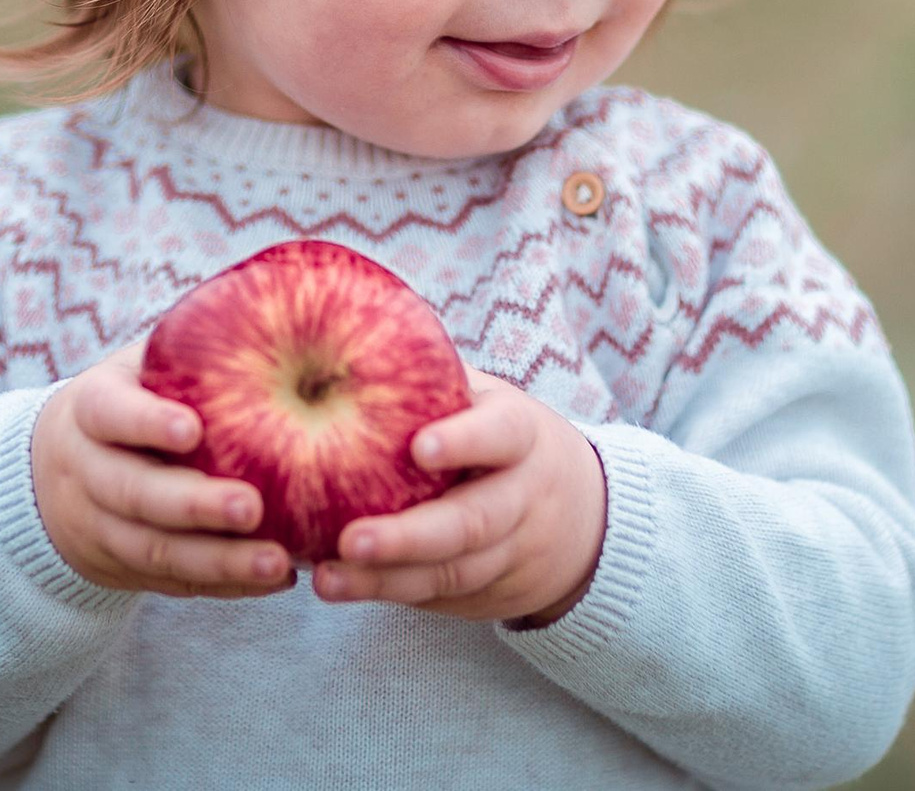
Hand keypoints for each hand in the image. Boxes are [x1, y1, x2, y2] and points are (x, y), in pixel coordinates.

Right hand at [29, 339, 295, 598]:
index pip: (109, 414)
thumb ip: (190, 343)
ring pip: (154, 552)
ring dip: (217, 561)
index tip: (192, 428)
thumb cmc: (131, 399)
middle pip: (132, 494)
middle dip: (191, 506)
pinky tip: (276, 578)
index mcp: (90, 412)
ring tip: (279, 562)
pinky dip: (224, 585)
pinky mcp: (127, 569)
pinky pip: (174, 585)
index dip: (145, 422)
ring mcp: (102, 528)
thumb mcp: (139, 365)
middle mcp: (88, 473)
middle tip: (251, 507)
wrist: (54, 474)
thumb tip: (279, 292)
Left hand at [312, 368, 606, 626]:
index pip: (500, 435)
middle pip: (473, 522)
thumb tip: (353, 316)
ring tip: (327, 579)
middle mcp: (521, 498)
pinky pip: (437, 597)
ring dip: (386, 580)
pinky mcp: (486, 593)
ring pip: (452, 571)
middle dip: (410, 536)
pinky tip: (339, 586)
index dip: (464, 441)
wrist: (587, 520)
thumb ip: (436, 376)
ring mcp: (508, 552)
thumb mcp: (488, 401)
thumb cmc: (502, 439)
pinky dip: (388, 594)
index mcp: (521, 436)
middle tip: (352, 539)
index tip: (418, 448)